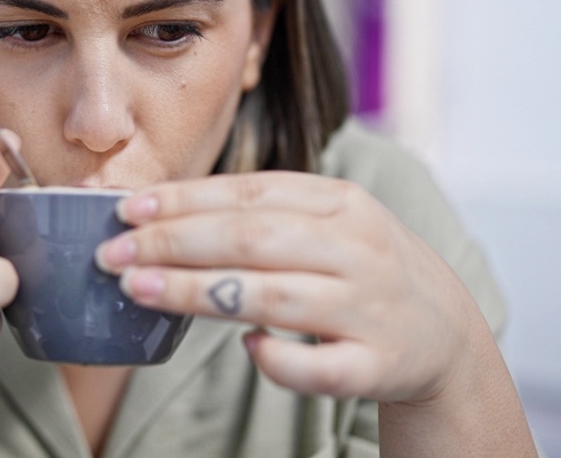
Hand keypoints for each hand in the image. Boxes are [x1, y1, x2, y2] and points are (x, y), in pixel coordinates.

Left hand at [94, 172, 484, 405]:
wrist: (447, 332)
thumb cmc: (361, 267)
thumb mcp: (327, 221)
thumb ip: (258, 214)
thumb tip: (159, 215)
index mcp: (341, 203)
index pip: (250, 193)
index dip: (183, 200)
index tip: (125, 210)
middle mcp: (357, 249)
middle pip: (252, 240)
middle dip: (174, 243)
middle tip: (114, 255)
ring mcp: (370, 308)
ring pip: (273, 298)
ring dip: (197, 292)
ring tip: (138, 289)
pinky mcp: (378, 366)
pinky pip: (320, 367)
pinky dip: (279, 359)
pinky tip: (247, 349)